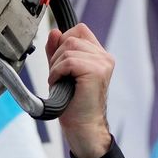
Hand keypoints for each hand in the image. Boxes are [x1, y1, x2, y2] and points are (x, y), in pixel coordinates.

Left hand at [45, 25, 112, 157]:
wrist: (82, 126)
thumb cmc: (73, 104)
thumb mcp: (61, 71)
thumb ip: (57, 51)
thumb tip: (54, 32)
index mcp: (98, 55)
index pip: (79, 30)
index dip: (63, 41)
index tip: (58, 61)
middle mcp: (103, 57)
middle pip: (71, 37)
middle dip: (57, 55)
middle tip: (57, 76)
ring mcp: (102, 63)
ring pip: (68, 48)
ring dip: (56, 65)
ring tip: (59, 81)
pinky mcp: (96, 71)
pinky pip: (68, 61)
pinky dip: (58, 72)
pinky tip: (59, 83)